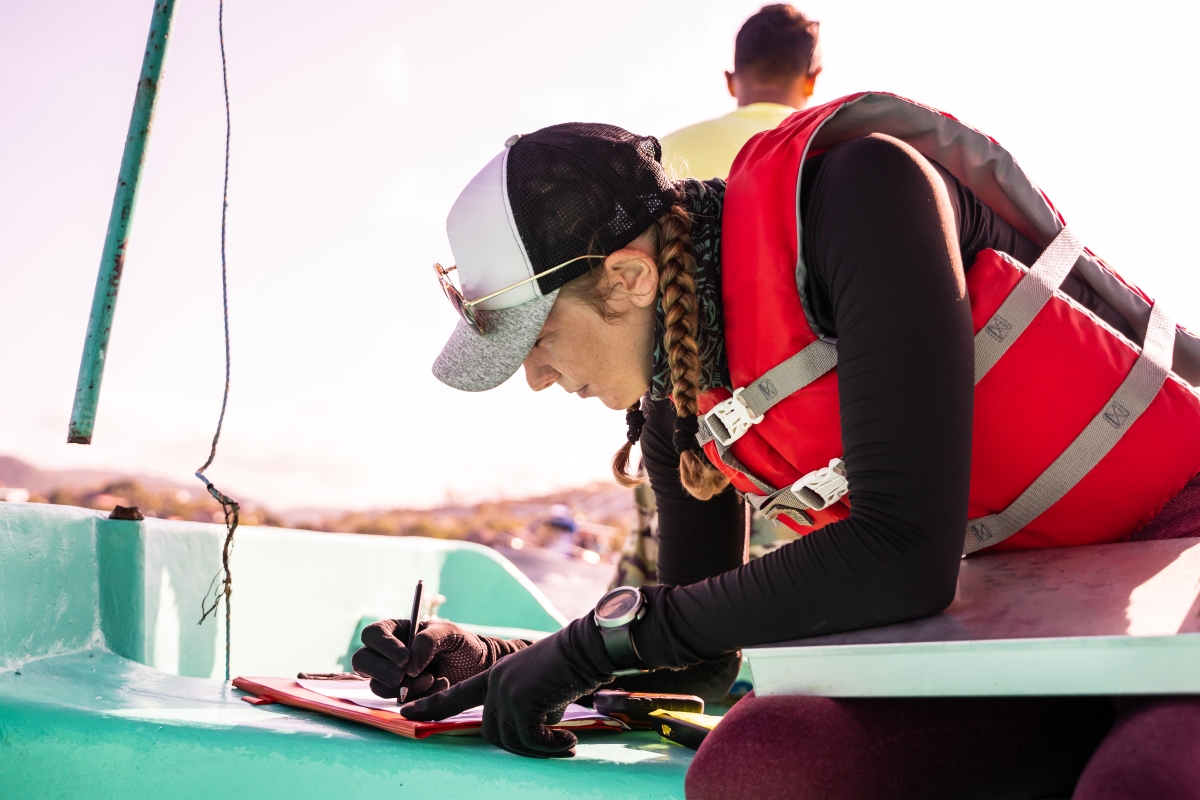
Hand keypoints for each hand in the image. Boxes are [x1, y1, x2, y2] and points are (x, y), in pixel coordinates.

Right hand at [351, 619, 529, 701]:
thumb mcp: (450, 633)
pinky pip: (396, 702)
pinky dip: (416, 699)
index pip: (372, 634)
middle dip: (382, 671)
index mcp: (396, 631)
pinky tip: (438, 688)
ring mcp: (391, 677)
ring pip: (377, 686)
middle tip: (405, 676)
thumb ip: (429, 640)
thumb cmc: (462, 645)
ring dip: (403, 687)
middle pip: (361, 661)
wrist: (477, 669)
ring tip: (432, 679)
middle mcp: (387, 654)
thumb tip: (408, 664)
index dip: (383, 646)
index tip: (405, 658)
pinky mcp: (401, 697)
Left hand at [401, 616, 616, 757]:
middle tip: (553, 744)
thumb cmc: (568, 666)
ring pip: (510, 740)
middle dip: (521, 746)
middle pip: (492, 733)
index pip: (456, 695)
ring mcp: (506, 692)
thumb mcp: (537, 685)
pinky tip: (570, 741)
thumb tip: (529, 733)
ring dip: (541, 748)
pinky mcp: (522, 701)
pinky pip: (531, 740)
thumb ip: (523, 705)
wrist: (585, 648)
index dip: (432, 706)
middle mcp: (495, 684)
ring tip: (565, 742)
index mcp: (494, 677)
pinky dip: (551, 746)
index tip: (406, 712)